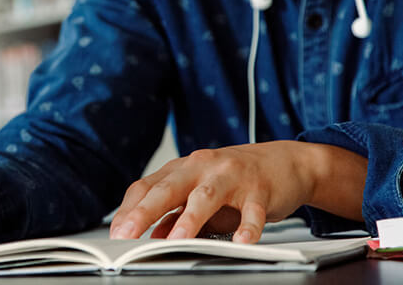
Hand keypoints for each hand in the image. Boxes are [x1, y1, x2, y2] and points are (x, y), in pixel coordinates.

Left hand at [109, 141, 366, 242]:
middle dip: (144, 212)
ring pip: (205, 195)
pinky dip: (247, 226)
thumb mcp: (202, 197)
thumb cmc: (237, 181)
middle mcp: (202, 166)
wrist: (286, 162)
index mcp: (182, 169)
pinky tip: (242, 241)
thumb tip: (152, 236)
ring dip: (189, 219)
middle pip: (168, 188)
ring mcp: (231, 175)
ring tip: (176, 240)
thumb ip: (177, 215)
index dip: (129, 209)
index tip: (116, 233)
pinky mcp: (260, 187)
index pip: (147, 186)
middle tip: (127, 235)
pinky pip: (252, 209)